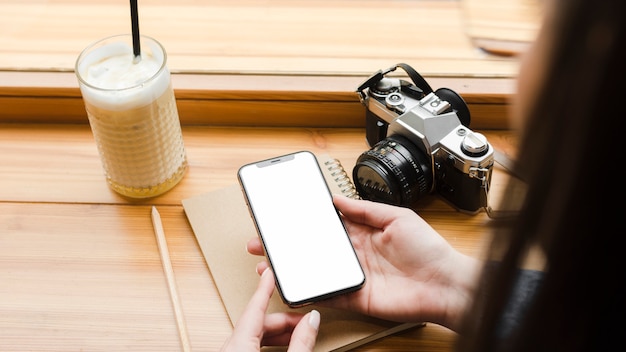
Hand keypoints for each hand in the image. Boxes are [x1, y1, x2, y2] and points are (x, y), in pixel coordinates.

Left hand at [220, 268, 319, 351]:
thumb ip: (301, 341)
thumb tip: (311, 321)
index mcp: (239, 346)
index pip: (254, 308)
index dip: (264, 288)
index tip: (270, 273)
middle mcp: (229, 349)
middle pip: (256, 322)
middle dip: (281, 319)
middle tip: (302, 322)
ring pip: (251, 334)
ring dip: (275, 332)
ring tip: (296, 336)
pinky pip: (246, 344)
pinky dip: (264, 342)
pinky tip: (282, 345)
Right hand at [248, 195, 478, 330]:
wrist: (446, 285)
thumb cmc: (429, 249)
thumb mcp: (397, 216)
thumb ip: (365, 209)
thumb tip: (338, 200)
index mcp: (364, 231)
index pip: (328, 225)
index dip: (306, 222)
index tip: (283, 218)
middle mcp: (356, 253)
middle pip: (315, 248)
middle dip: (288, 245)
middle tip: (263, 243)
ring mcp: (354, 276)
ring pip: (315, 270)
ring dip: (291, 269)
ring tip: (268, 265)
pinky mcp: (356, 298)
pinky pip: (327, 294)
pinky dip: (309, 292)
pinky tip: (289, 287)